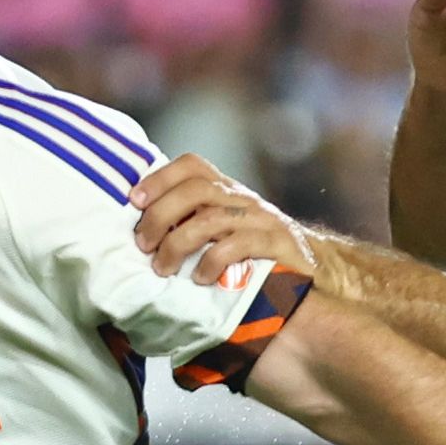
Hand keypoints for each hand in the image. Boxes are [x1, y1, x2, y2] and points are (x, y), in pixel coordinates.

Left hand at [130, 154, 316, 284]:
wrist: (311, 268)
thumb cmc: (256, 253)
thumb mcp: (226, 229)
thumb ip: (194, 222)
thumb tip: (141, 231)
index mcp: (227, 190)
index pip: (192, 165)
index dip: (160, 177)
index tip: (134, 200)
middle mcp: (242, 198)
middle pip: (195, 190)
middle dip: (160, 215)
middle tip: (143, 245)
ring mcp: (260, 219)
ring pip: (210, 219)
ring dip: (178, 244)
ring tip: (163, 268)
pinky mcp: (274, 244)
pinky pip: (237, 246)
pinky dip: (212, 262)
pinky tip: (201, 278)